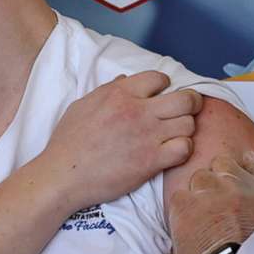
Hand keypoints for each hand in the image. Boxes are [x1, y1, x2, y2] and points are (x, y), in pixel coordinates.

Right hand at [36, 72, 202, 211]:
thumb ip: (107, 90)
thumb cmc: (68, 142)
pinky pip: (185, 148)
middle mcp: (137, 111)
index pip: (159, 78)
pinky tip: (172, 152)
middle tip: (185, 112)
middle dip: (190, 104)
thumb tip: (126, 78)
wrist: (63, 175)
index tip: (162, 96)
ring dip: (186, 129)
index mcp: (119, 93)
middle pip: (185, 99)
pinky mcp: (150, 161)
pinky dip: (184, 150)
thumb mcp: (82, 106)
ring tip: (175, 135)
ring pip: (188, 123)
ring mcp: (146, 136)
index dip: (165, 86)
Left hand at [169, 147, 253, 253]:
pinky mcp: (185, 202)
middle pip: (221, 164)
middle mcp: (236, 183)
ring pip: (198, 178)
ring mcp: (209, 189)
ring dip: (199, 193)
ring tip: (201, 219)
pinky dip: (181, 210)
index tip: (240, 169)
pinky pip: (179, 196)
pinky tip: (189, 227)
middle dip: (218, 180)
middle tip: (216, 205)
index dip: (245, 165)